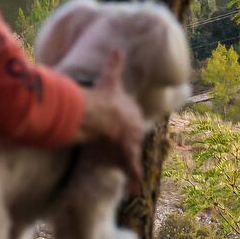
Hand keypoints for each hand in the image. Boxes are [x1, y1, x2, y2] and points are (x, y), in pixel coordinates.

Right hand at [75, 48, 148, 197]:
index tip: (121, 125)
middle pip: (133, 138)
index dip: (125, 123)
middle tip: (119, 146)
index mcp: (132, 112)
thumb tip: (117, 48)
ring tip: (126, 167)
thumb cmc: (106, 98)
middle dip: (127, 142)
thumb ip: (113, 64)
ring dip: (129, 161)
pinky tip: (135, 190)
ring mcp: (132, 145)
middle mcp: (135, 130)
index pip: (132, 119)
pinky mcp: (126, 158)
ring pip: (132, 155)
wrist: (104, 116)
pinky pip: (132, 171)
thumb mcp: (110, 79)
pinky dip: (134, 180)